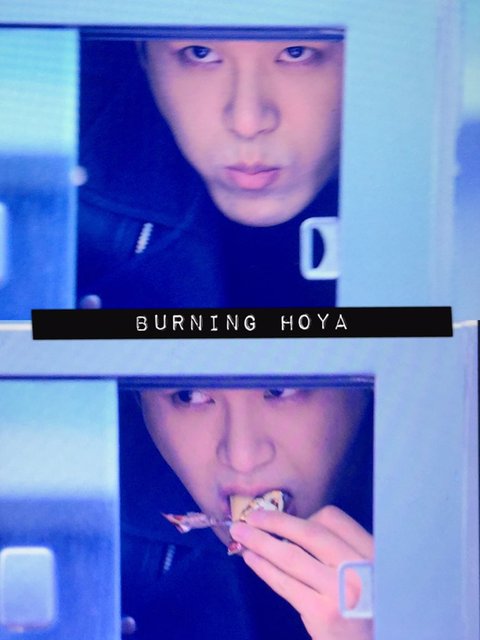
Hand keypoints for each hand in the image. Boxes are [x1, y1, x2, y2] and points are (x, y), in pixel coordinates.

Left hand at [229, 505, 373, 639]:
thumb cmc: (364, 610)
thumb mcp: (366, 571)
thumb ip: (340, 548)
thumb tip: (289, 526)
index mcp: (373, 551)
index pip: (333, 519)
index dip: (304, 516)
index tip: (283, 520)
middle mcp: (361, 568)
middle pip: (309, 532)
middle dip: (275, 521)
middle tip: (250, 515)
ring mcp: (342, 592)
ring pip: (291, 556)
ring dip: (260, 541)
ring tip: (240, 532)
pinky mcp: (323, 614)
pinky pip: (284, 583)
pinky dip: (263, 567)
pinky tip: (251, 559)